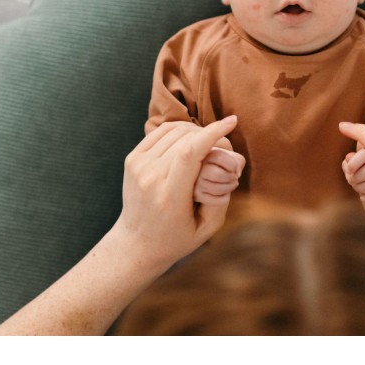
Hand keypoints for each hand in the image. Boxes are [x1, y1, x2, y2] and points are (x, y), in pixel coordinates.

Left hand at [116, 115, 240, 272]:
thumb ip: (221, 198)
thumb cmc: (177, 238)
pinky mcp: (132, 159)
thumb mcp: (206, 228)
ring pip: (173, 131)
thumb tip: (230, 167)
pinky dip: (179, 129)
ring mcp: (138, 166)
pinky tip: (191, 138)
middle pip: (185, 139)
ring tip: (208, 143)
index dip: (212, 133)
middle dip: (210, 134)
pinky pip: (161, 132)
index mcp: (169, 197)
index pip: (190, 153)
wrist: (136, 243)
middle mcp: (150, 178)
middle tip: (224, 144)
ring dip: (196, 131)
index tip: (232, 122)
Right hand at [194, 146, 245, 203]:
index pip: (219, 157)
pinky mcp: (196, 196)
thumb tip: (237, 174)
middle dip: (231, 177)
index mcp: (204, 155)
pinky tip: (225, 192)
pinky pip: (215, 201)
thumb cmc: (223, 164)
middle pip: (218, 175)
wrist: (207, 174)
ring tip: (233, 184)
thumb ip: (238, 161)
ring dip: (230, 187)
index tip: (234, 167)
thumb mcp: (231, 157)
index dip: (232, 164)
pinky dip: (225, 198)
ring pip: (217, 189)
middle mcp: (196, 168)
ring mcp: (195, 183)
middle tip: (234, 177)